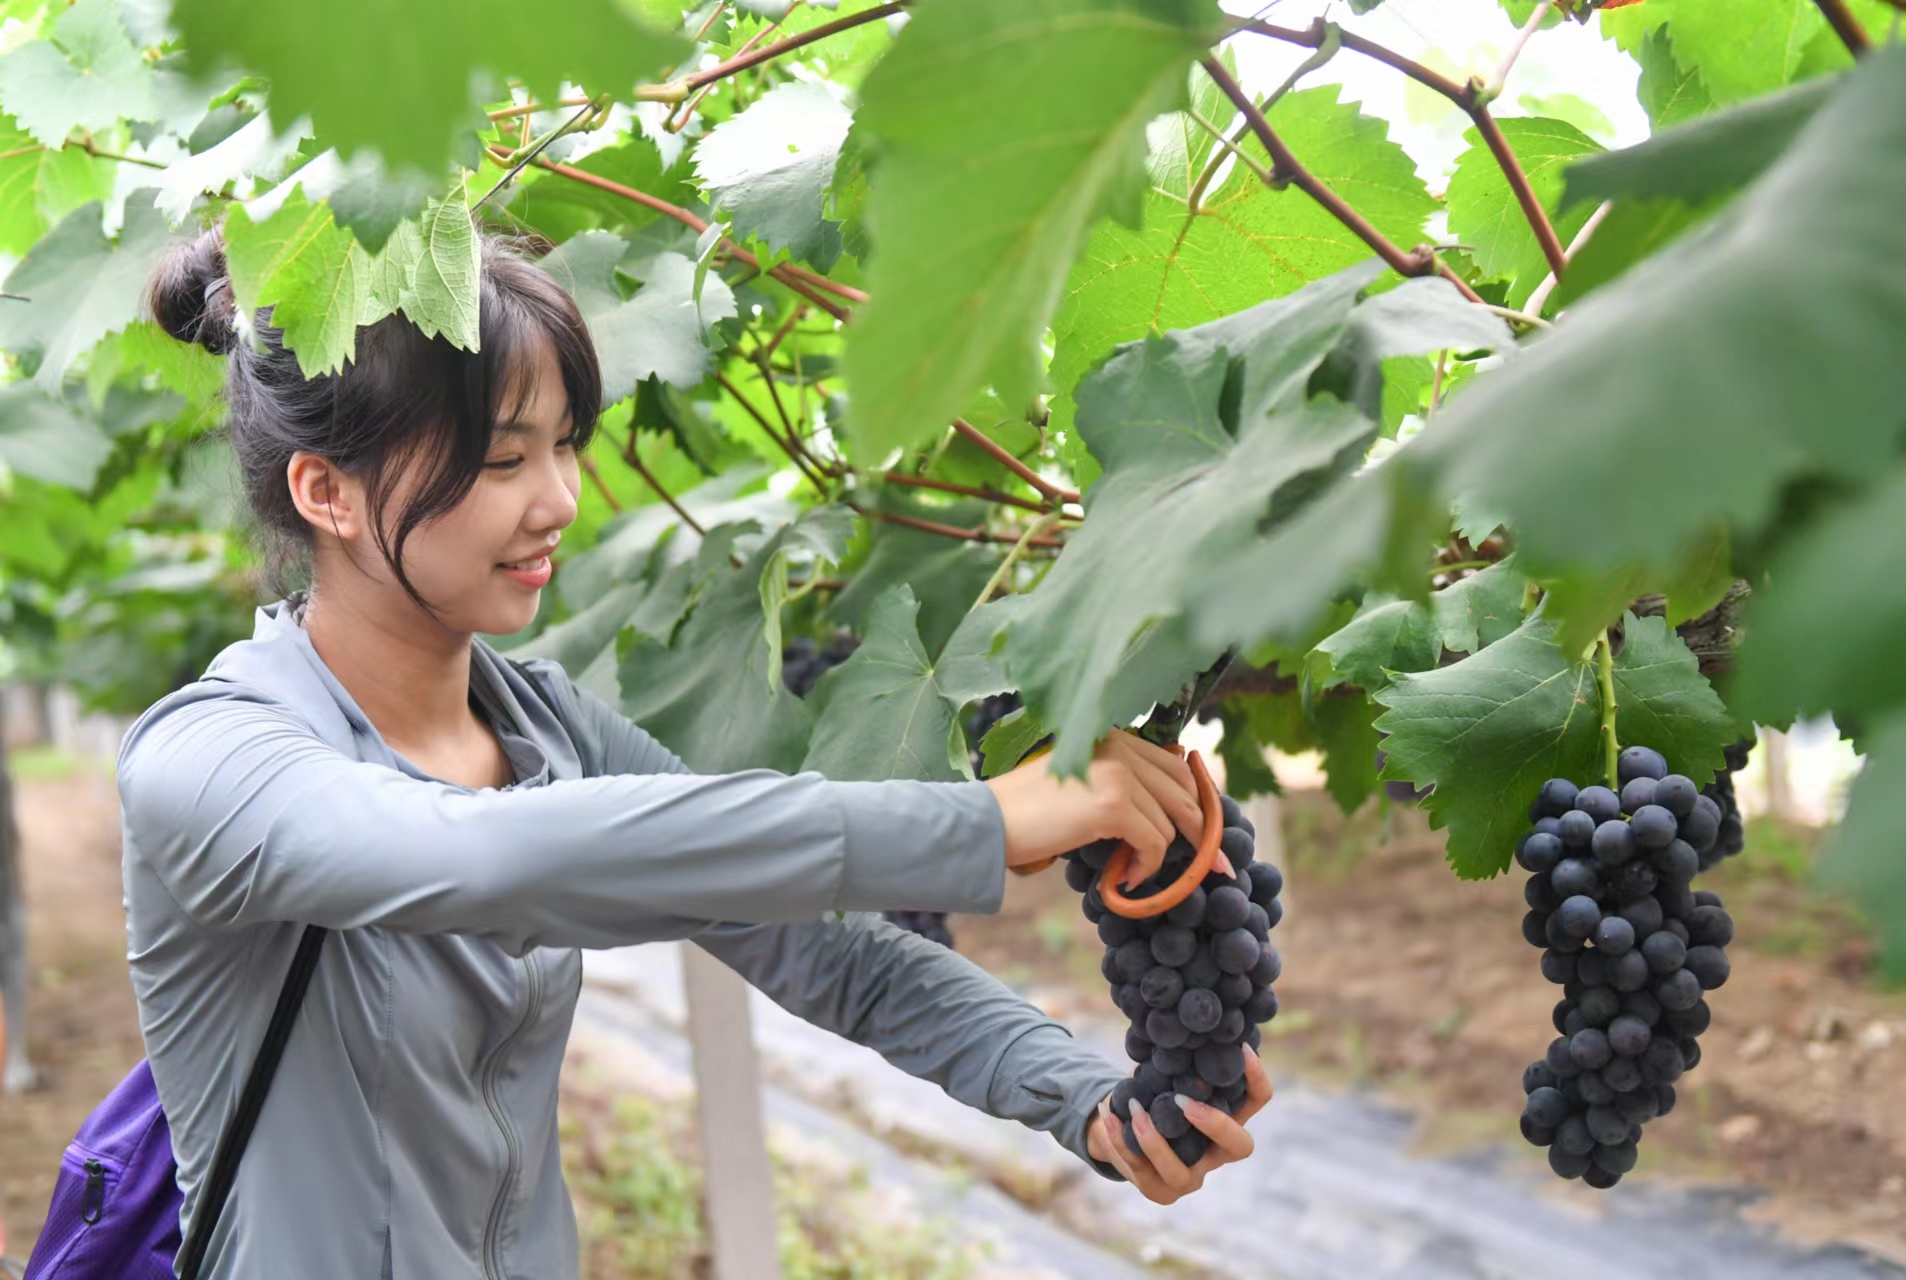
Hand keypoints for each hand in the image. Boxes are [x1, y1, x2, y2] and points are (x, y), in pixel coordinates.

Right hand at [984, 729, 1221, 881]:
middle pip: (1186, 793)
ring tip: (1129, 871)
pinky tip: (1124, 878)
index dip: (1199, 805)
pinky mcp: (1112, 805)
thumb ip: (1124, 785)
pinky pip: (1156, 843)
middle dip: (1203, 834)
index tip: (1210, 839)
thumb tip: (1177, 812)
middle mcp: (1120, 748)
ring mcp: (1118, 774)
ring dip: (1157, 856)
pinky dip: (1146, 867)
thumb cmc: (1029, 811)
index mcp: (1114, 737)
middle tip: (1210, 868)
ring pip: (1171, 823)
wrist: (988, 823)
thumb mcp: (1082, 785)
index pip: (1177, 769)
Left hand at [1086, 1051, 1271, 1203]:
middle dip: (1215, 1123)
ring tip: (1133, 1108)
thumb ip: (1175, 1064)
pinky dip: (1120, 1139)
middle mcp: (1216, 1153)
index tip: (1242, 1048)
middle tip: (1183, 1100)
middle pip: (1239, 1146)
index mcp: (1226, 1119)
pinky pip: (1140, 1170)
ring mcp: (1191, 1177)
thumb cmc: (1151, 1097)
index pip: (1257, 1100)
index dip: (1256, 1077)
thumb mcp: (1166, 1079)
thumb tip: (1173, 1032)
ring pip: (1180, 1171)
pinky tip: (1109, 1114)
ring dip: (1154, 1140)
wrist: (1120, 1132)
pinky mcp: (1159, 1190)